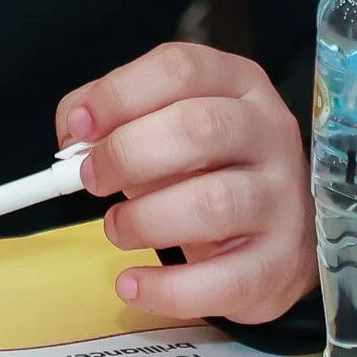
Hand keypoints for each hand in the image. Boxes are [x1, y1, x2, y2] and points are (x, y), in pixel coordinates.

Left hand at [56, 41, 314, 324]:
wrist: (280, 231)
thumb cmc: (208, 166)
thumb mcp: (165, 122)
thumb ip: (115, 116)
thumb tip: (73, 130)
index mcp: (238, 83)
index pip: (180, 68)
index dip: (119, 94)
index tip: (77, 127)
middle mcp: (270, 132)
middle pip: (197, 128)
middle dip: (127, 154)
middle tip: (91, 179)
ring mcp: (283, 199)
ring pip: (211, 203)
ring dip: (144, 219)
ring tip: (117, 228)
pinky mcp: (280, 264)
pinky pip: (220, 281)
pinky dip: (165, 288)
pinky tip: (132, 283)